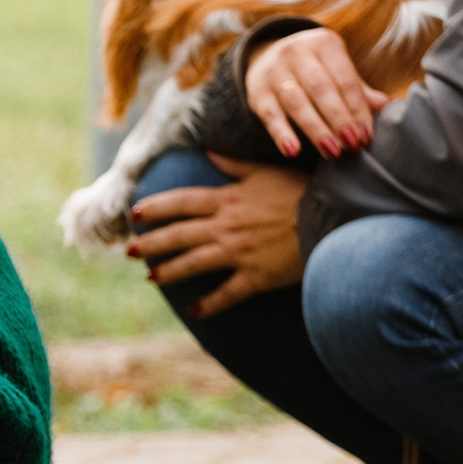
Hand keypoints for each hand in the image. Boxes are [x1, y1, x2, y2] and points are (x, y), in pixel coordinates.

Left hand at [128, 154, 307, 318]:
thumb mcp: (265, 172)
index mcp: (227, 200)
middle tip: (130, 252)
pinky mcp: (256, 276)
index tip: (135, 214)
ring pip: (194, 264)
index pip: (182, 202)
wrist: (332, 218)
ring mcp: (239, 253)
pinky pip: (228, 293)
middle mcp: (226, 227)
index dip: (156, 208)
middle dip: (152, 244)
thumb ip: (234, 165)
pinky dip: (210, 304)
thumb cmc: (301, 192)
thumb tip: (209, 150)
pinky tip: (194, 312)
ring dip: (170, 272)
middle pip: (179, 235)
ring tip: (152, 278)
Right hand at [244, 27, 387, 158]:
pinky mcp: (257, 91)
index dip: (357, 109)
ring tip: (333, 151)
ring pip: (297, 102)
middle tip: (353, 145)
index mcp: (324, 44)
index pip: (345, 80)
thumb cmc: (313, 68)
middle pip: (321, 89)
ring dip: (316, 129)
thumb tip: (383, 105)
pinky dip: (281, 134)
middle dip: (339, 119)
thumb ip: (357, 89)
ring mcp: (274, 71)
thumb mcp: (335, 68)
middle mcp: (296, 53)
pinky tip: (293, 151)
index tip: (366, 136)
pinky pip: (270, 114)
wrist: (266, 55)